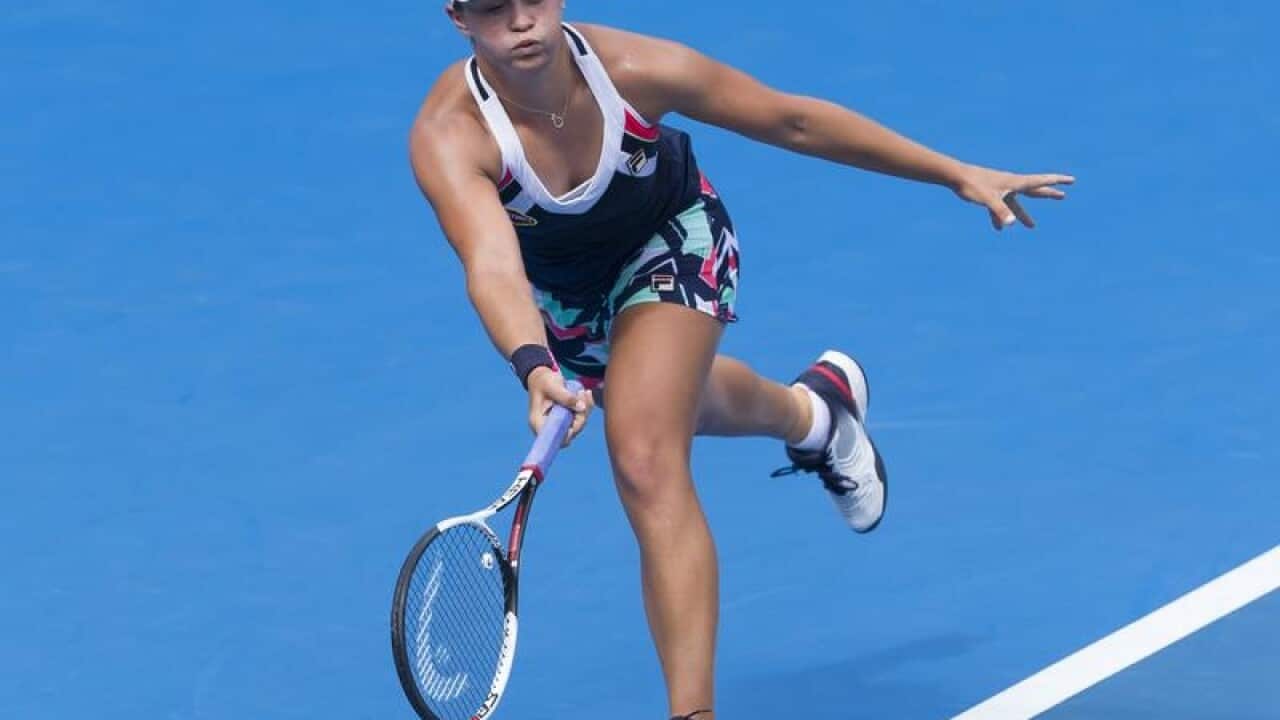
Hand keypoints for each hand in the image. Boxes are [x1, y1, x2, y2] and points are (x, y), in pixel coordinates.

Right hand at [526, 367, 592, 446]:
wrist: (541, 375)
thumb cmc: (542, 381)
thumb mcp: (553, 386)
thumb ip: (566, 397)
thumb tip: (582, 408)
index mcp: (538, 423)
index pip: (554, 439)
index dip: (569, 433)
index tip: (577, 416)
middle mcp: (548, 427)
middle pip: (570, 432)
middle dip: (581, 416)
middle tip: (582, 394)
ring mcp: (557, 424)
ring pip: (578, 425)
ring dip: (585, 410)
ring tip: (584, 392)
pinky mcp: (565, 419)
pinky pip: (580, 418)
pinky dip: (586, 407)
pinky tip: (586, 394)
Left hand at [952, 164, 1074, 230]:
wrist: (956, 176)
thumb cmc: (972, 185)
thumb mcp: (987, 199)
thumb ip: (999, 212)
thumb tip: (1009, 224)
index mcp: (1015, 182)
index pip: (1041, 181)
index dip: (1057, 181)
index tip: (1071, 180)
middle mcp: (1010, 184)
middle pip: (1034, 190)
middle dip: (1048, 194)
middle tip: (1063, 195)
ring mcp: (1000, 190)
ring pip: (1016, 204)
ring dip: (1024, 215)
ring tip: (1032, 226)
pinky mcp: (990, 194)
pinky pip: (999, 207)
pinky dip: (1000, 217)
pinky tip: (998, 228)